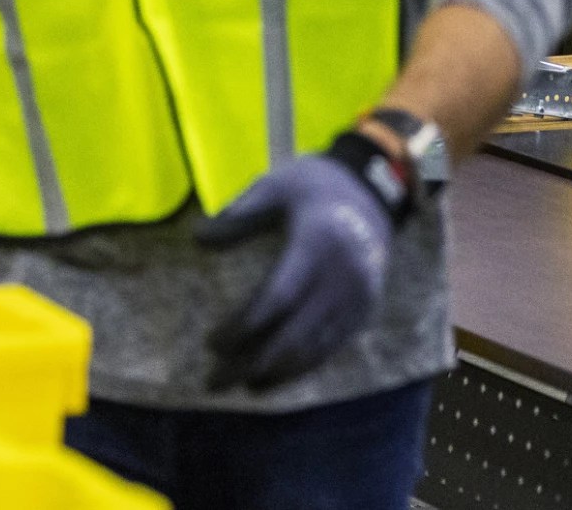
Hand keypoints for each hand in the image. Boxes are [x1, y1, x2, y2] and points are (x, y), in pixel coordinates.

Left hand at [196, 143, 396, 391]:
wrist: (374, 190)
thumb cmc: (316, 187)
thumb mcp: (276, 186)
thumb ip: (239, 215)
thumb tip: (197, 238)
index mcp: (319, 243)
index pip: (278, 298)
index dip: (244, 326)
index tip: (213, 343)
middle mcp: (343, 276)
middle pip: (294, 335)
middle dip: (252, 363)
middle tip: (215, 381)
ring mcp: (358, 297)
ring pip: (314, 350)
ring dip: (275, 373)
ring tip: (240, 385)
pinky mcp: (365, 310)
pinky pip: (331, 349)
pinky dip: (301, 368)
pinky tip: (272, 378)